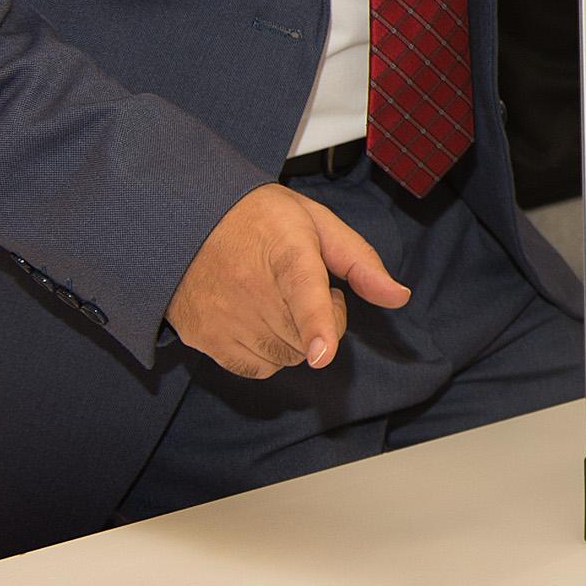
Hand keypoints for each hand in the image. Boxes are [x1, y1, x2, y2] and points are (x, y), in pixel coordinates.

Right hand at [164, 185, 407, 378]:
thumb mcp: (316, 222)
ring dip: (294, 338)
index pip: (304, 293)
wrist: (186, 218)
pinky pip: (255, 368)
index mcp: (286, 252)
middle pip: (307, 338)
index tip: (321, 353)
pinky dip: (267, 353)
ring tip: (278, 298)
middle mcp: (250, 287)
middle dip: (323, 321)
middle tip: (304, 288)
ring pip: (285, 357)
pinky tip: (258, 320)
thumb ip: (360, 261)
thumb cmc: (261, 220)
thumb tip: (399, 297)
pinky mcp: (202, 336)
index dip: (316, 325)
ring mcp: (223, 315)